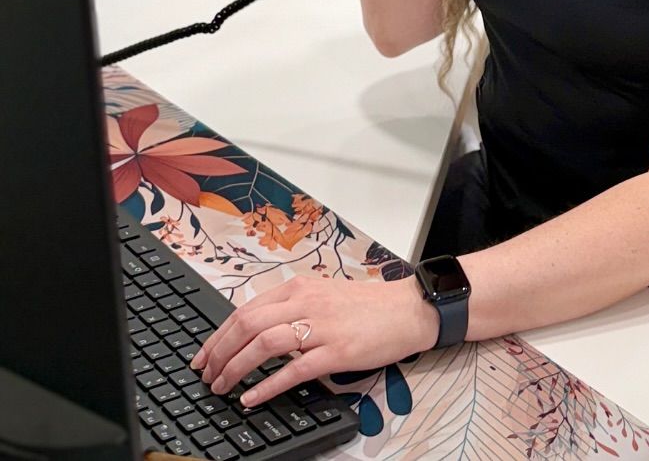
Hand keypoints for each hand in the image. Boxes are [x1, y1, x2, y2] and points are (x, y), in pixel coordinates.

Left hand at [190, 273, 438, 409]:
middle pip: (248, 325)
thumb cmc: (366, 306)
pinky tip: (251, 399)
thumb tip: (255, 329)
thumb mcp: (323, 295)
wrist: (407, 309)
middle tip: (206, 374)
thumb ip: (291, 307)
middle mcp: (306, 302)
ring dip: (236, 368)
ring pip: (264, 344)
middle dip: (219, 352)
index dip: (219, 334)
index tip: (203, 355)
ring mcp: (321, 326)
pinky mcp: (336, 351)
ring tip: (222, 386)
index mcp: (299, 287)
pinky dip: (267, 386)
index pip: (246, 309)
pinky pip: (293, 369)